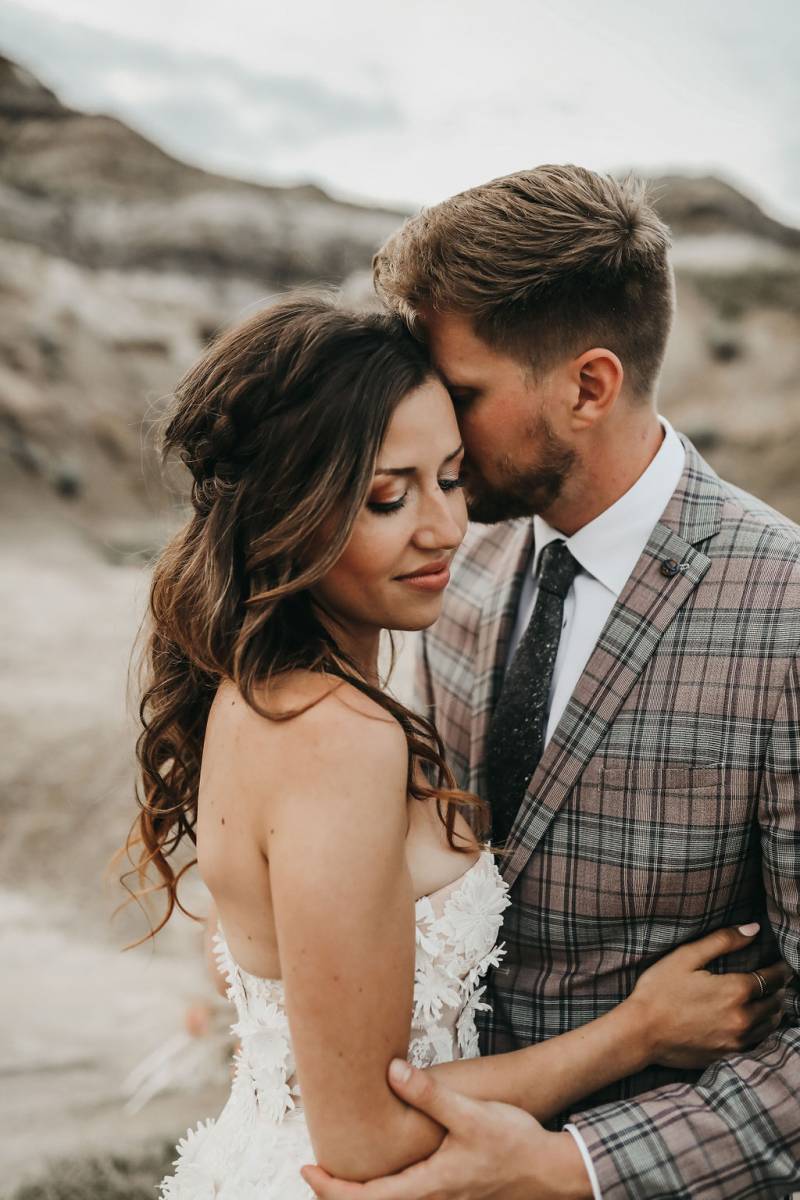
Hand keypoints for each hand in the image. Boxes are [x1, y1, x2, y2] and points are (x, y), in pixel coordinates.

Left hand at [301, 1058, 591, 1199]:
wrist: (552, 1171)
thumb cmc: (513, 1143)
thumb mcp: (469, 1113)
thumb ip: (429, 1094)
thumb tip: (390, 1071)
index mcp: (429, 1187)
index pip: (366, 1199)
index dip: (331, 1189)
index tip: (307, 1169)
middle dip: (339, 1194)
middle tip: (315, 1170)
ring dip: (364, 1192)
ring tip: (343, 1168)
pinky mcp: (456, 1196)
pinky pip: (411, 1199)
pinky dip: (388, 1189)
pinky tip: (388, 1168)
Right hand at [629, 923, 791, 1069]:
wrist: (640, 1034)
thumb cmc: (659, 991)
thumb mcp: (686, 957)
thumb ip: (722, 941)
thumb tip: (753, 929)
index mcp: (735, 991)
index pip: (772, 978)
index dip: (781, 970)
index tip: (784, 964)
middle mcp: (742, 1018)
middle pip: (775, 1003)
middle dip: (779, 989)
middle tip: (778, 980)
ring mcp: (736, 1041)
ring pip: (770, 1025)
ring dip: (774, 1010)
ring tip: (770, 999)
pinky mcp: (727, 1055)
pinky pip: (757, 1042)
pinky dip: (762, 1029)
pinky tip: (755, 1022)